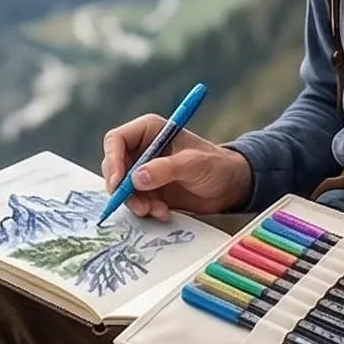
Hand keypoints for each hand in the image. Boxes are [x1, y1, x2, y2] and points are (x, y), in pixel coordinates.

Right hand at [100, 114, 251, 218]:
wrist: (231, 187)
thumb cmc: (216, 165)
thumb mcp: (194, 164)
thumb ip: (166, 169)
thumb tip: (136, 178)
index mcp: (149, 131)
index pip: (116, 140)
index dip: (112, 160)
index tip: (119, 181)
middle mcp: (142, 149)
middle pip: (114, 166)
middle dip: (121, 188)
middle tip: (137, 203)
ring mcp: (144, 171)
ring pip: (122, 188)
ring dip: (135, 202)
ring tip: (157, 210)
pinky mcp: (149, 191)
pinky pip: (135, 201)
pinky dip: (145, 209)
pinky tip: (163, 212)